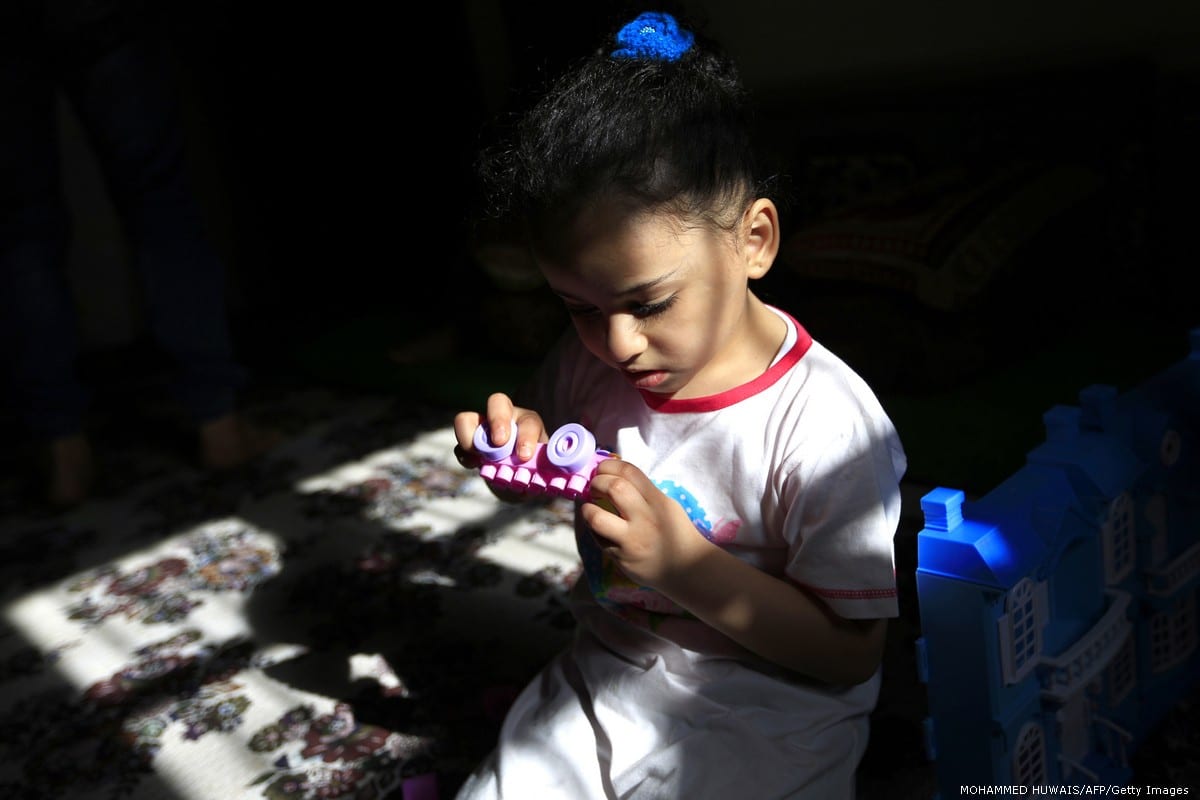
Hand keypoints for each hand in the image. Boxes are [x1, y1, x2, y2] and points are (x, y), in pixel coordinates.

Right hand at [453, 392, 547, 468]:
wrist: (519, 482)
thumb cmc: (536, 470)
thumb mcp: (545, 469)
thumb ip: (547, 466)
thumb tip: (556, 469)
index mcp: (529, 423)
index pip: (529, 421)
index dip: (526, 436)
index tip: (524, 456)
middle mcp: (506, 419)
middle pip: (497, 402)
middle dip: (498, 420)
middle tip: (500, 442)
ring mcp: (483, 428)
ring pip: (466, 419)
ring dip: (470, 437)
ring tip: (479, 457)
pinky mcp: (469, 443)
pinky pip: (459, 443)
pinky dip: (463, 454)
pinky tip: (472, 464)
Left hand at [581, 458, 713, 590]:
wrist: (686, 569)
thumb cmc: (675, 533)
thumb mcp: (666, 506)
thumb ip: (643, 492)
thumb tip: (612, 476)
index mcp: (658, 501)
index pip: (629, 472)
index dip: (609, 465)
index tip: (602, 469)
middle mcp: (645, 519)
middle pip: (613, 488)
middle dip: (596, 483)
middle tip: (594, 487)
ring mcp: (632, 541)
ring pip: (596, 518)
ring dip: (587, 510)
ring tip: (590, 509)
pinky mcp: (621, 559)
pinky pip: (598, 540)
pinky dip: (594, 530)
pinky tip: (599, 528)